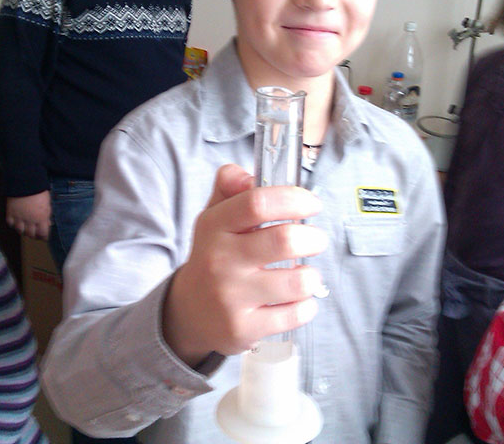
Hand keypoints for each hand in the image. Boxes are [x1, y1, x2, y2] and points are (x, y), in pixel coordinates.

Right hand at [6, 191, 51, 239]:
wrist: (25, 182)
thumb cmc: (39, 192)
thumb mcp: (47, 204)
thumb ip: (47, 216)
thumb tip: (47, 224)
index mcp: (41, 218)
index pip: (43, 234)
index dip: (44, 237)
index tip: (44, 236)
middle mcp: (29, 220)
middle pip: (31, 234)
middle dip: (34, 235)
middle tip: (35, 233)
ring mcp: (18, 217)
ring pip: (20, 231)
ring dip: (24, 231)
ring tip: (26, 228)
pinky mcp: (10, 213)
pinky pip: (11, 224)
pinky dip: (14, 225)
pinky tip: (17, 222)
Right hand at [163, 164, 326, 366]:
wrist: (188, 312)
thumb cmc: (214, 256)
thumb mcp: (215, 217)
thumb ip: (231, 187)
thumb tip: (247, 174)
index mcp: (215, 226)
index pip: (257, 203)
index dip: (293, 199)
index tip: (311, 204)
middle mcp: (220, 260)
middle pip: (284, 240)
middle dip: (313, 238)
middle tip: (315, 240)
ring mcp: (231, 297)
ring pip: (297, 281)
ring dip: (312, 276)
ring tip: (305, 274)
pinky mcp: (244, 329)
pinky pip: (296, 314)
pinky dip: (307, 305)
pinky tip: (296, 300)